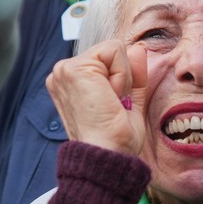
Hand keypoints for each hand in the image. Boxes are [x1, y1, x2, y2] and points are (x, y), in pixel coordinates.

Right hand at [46, 41, 149, 156]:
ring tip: (110, 103)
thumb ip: (133, 73)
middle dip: (122, 77)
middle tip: (113, 105)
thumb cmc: (116, 139)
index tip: (114, 106)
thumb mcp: (130, 100)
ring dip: (122, 78)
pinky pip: (114, 51)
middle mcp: (63, 73)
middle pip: (110, 52)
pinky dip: (122, 76)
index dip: (122, 79)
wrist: (107, 155)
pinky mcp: (74, 69)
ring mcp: (65, 70)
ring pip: (113, 50)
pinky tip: (111, 97)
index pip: (107, 60)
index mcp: (71, 82)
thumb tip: (139, 48)